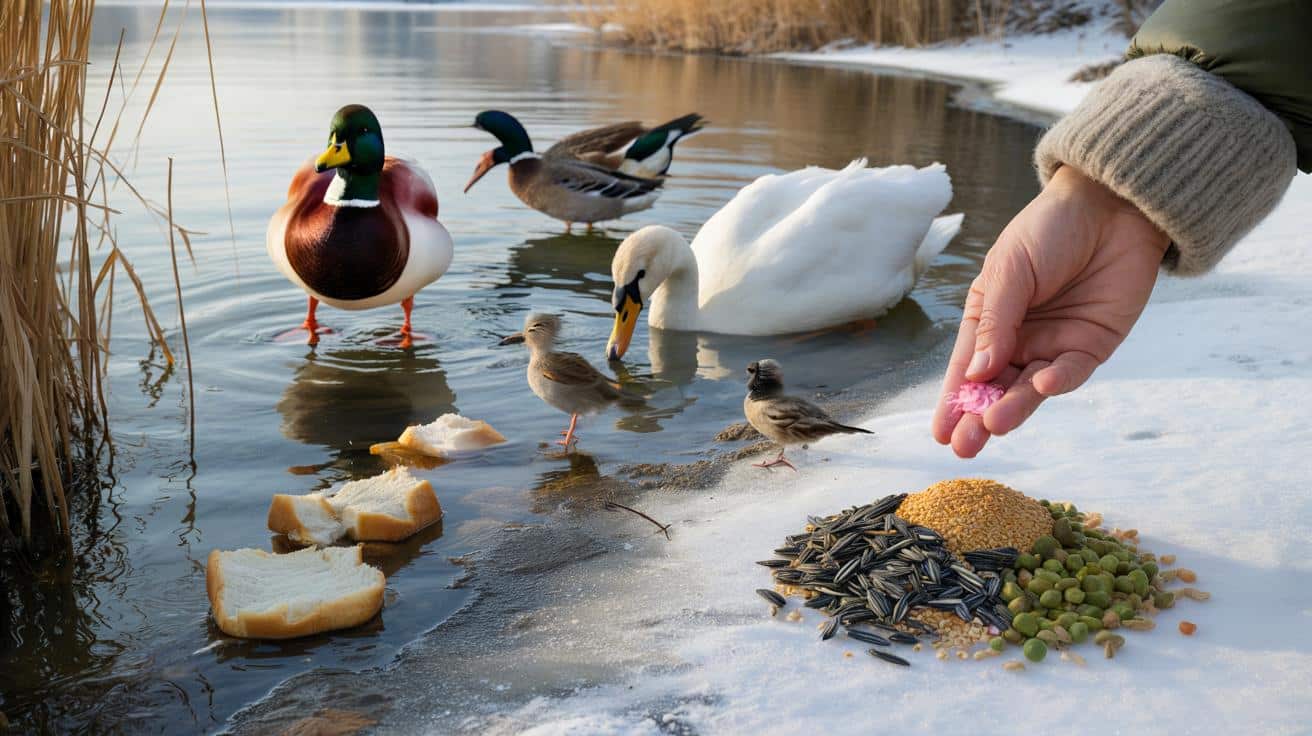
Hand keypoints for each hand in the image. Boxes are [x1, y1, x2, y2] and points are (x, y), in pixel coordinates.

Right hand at [932, 166, 1169, 457]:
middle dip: (978, 418)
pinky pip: (1071, 372)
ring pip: (1029, 388)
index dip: (953, 401)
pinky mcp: (1091, 345)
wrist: (1112, 205)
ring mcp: (1054, 345)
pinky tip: (1042, 383)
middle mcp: (1018, 338)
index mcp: (988, 318)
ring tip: (995, 425)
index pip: (966, 367)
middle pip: (995, 388)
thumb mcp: (1010, 270)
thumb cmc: (1049, 229)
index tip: (940, 434)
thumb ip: (996, 323)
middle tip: (964, 446)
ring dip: (1013, 408)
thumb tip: (975, 373)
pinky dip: (1057, 381)